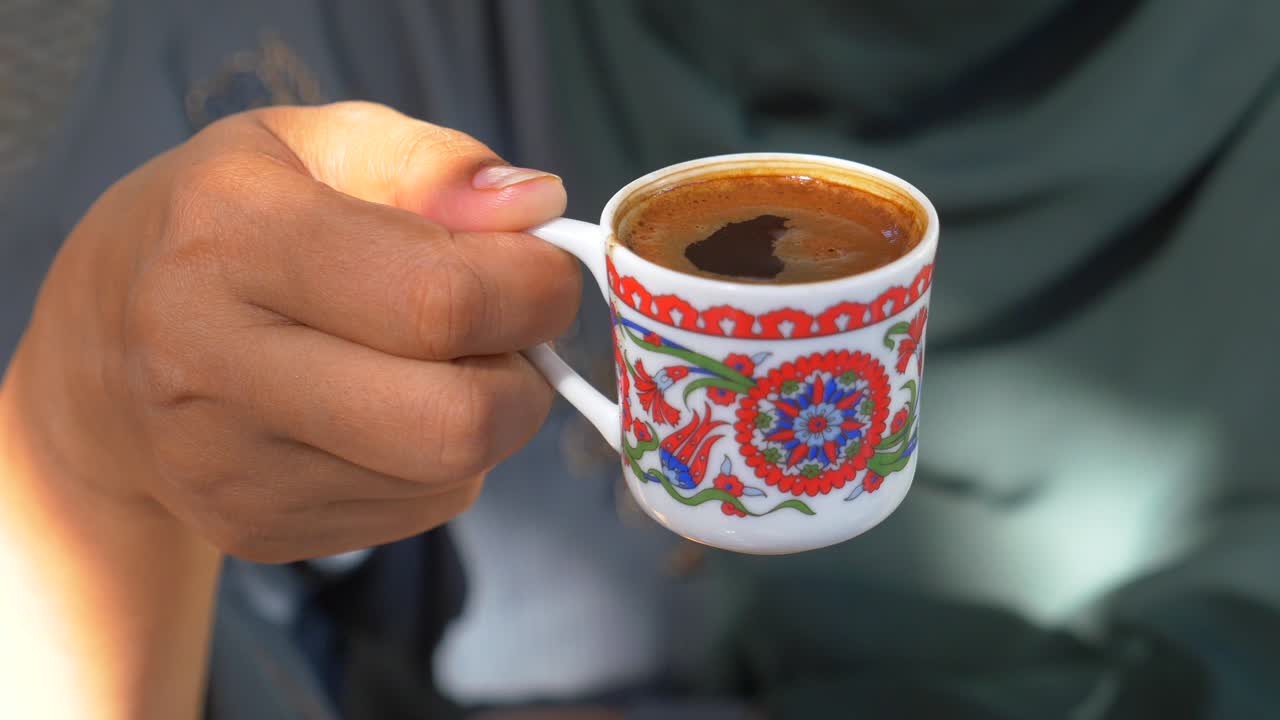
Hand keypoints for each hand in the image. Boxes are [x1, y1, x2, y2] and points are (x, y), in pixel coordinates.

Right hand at [9, 101, 579, 561]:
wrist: (101, 350)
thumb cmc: (231, 222)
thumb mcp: (315, 145)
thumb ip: (436, 164)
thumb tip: (541, 207)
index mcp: (230, 235)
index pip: (438, 298)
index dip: (534, 288)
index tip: (542, 268)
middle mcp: (211, 363)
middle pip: (455, 422)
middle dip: (525, 377)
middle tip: (506, 331)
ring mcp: (228, 468)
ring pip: (452, 473)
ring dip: (486, 415)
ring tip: (431, 361)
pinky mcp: (255, 532)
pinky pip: (423, 509)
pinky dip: (441, 460)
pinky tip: (387, 411)